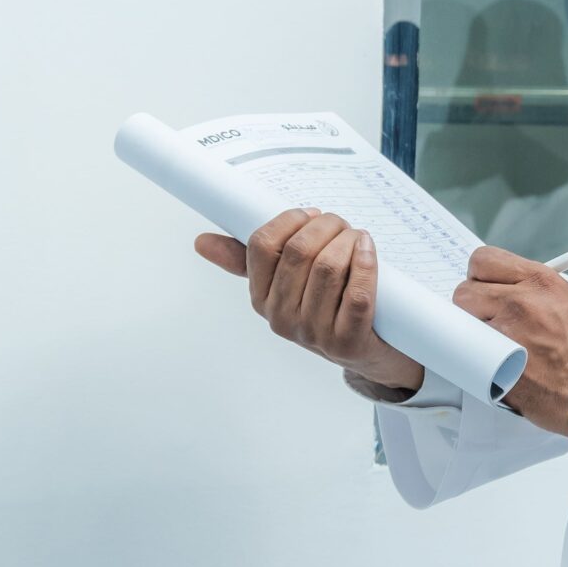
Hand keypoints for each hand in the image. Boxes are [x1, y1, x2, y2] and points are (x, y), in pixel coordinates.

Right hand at [195, 208, 423, 397]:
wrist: (366, 351)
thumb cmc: (324, 306)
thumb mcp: (283, 285)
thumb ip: (245, 260)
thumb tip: (201, 242)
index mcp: (261, 298)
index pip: (262, 245)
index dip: (290, 220)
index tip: (310, 215)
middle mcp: (282, 319)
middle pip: (300, 251)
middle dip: (326, 225)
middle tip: (340, 224)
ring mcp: (314, 334)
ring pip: (329, 267)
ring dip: (348, 241)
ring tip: (356, 237)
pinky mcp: (348, 343)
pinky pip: (356, 294)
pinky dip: (365, 264)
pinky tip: (367, 249)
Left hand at [452, 246, 567, 435]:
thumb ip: (536, 291)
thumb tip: (508, 288)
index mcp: (540, 281)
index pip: (484, 260)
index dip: (479, 276)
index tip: (484, 288)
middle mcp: (520, 301)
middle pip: (465, 291)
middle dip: (472, 307)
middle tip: (488, 321)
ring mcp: (506, 332)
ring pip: (462, 324)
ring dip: (473, 334)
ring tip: (494, 346)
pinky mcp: (495, 362)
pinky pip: (469, 354)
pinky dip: (477, 359)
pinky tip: (497, 365)